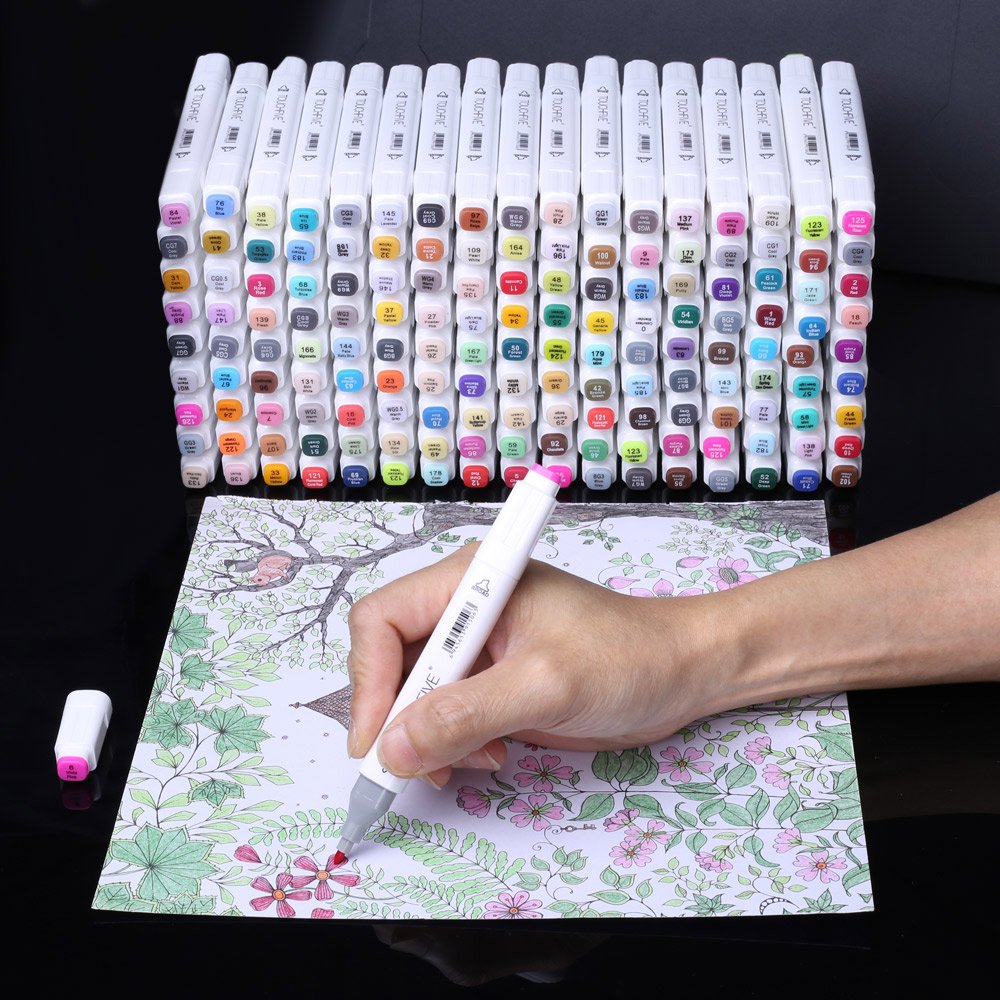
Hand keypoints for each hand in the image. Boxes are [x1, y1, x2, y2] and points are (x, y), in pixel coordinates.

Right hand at [346, 544, 734, 788]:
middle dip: (399, 718)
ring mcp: (479, 647)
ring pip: (414, 696)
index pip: (381, 621)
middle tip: (419, 766)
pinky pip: (445, 716)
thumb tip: (393, 748)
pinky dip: (453, 744)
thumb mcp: (546, 685)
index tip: (378, 742)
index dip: (370, 681)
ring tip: (475, 760)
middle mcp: (466, 609)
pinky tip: (493, 754)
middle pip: (391, 661)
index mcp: (471, 581)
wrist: (683, 672)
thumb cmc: (627, 657)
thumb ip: (467, 714)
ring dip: (429, 738)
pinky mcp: (493, 680)